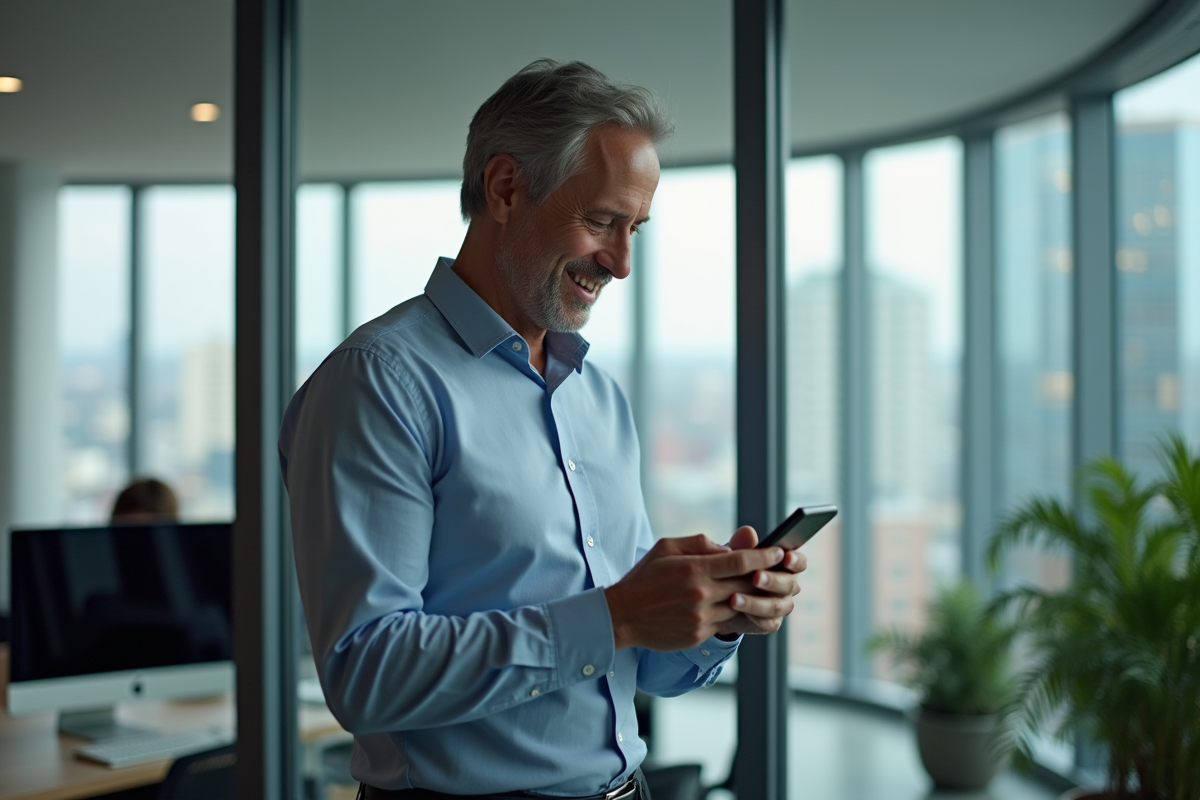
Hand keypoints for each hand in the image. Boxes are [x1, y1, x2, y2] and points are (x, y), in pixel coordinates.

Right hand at [604, 533, 785, 650]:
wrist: (623, 615)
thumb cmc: (644, 577)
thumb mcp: (666, 548)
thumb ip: (698, 543)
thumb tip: (726, 547)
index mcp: (695, 568)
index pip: (741, 561)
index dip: (764, 556)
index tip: (779, 552)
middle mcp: (701, 593)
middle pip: (746, 584)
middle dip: (765, 577)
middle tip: (780, 570)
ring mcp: (701, 617)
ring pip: (740, 606)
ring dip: (751, 598)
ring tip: (759, 590)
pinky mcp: (699, 635)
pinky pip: (725, 624)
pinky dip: (732, 614)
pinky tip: (734, 607)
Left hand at [714, 526, 806, 638]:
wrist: (716, 598)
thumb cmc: (730, 568)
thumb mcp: (731, 555)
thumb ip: (740, 544)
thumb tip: (748, 533)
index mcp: (783, 564)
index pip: (799, 561)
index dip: (795, 560)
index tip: (785, 557)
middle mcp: (786, 584)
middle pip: (790, 584)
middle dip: (773, 580)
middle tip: (755, 577)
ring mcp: (780, 604)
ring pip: (779, 606)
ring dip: (757, 602)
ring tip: (734, 598)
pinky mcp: (770, 622)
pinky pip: (769, 623)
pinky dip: (755, 617)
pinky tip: (738, 610)